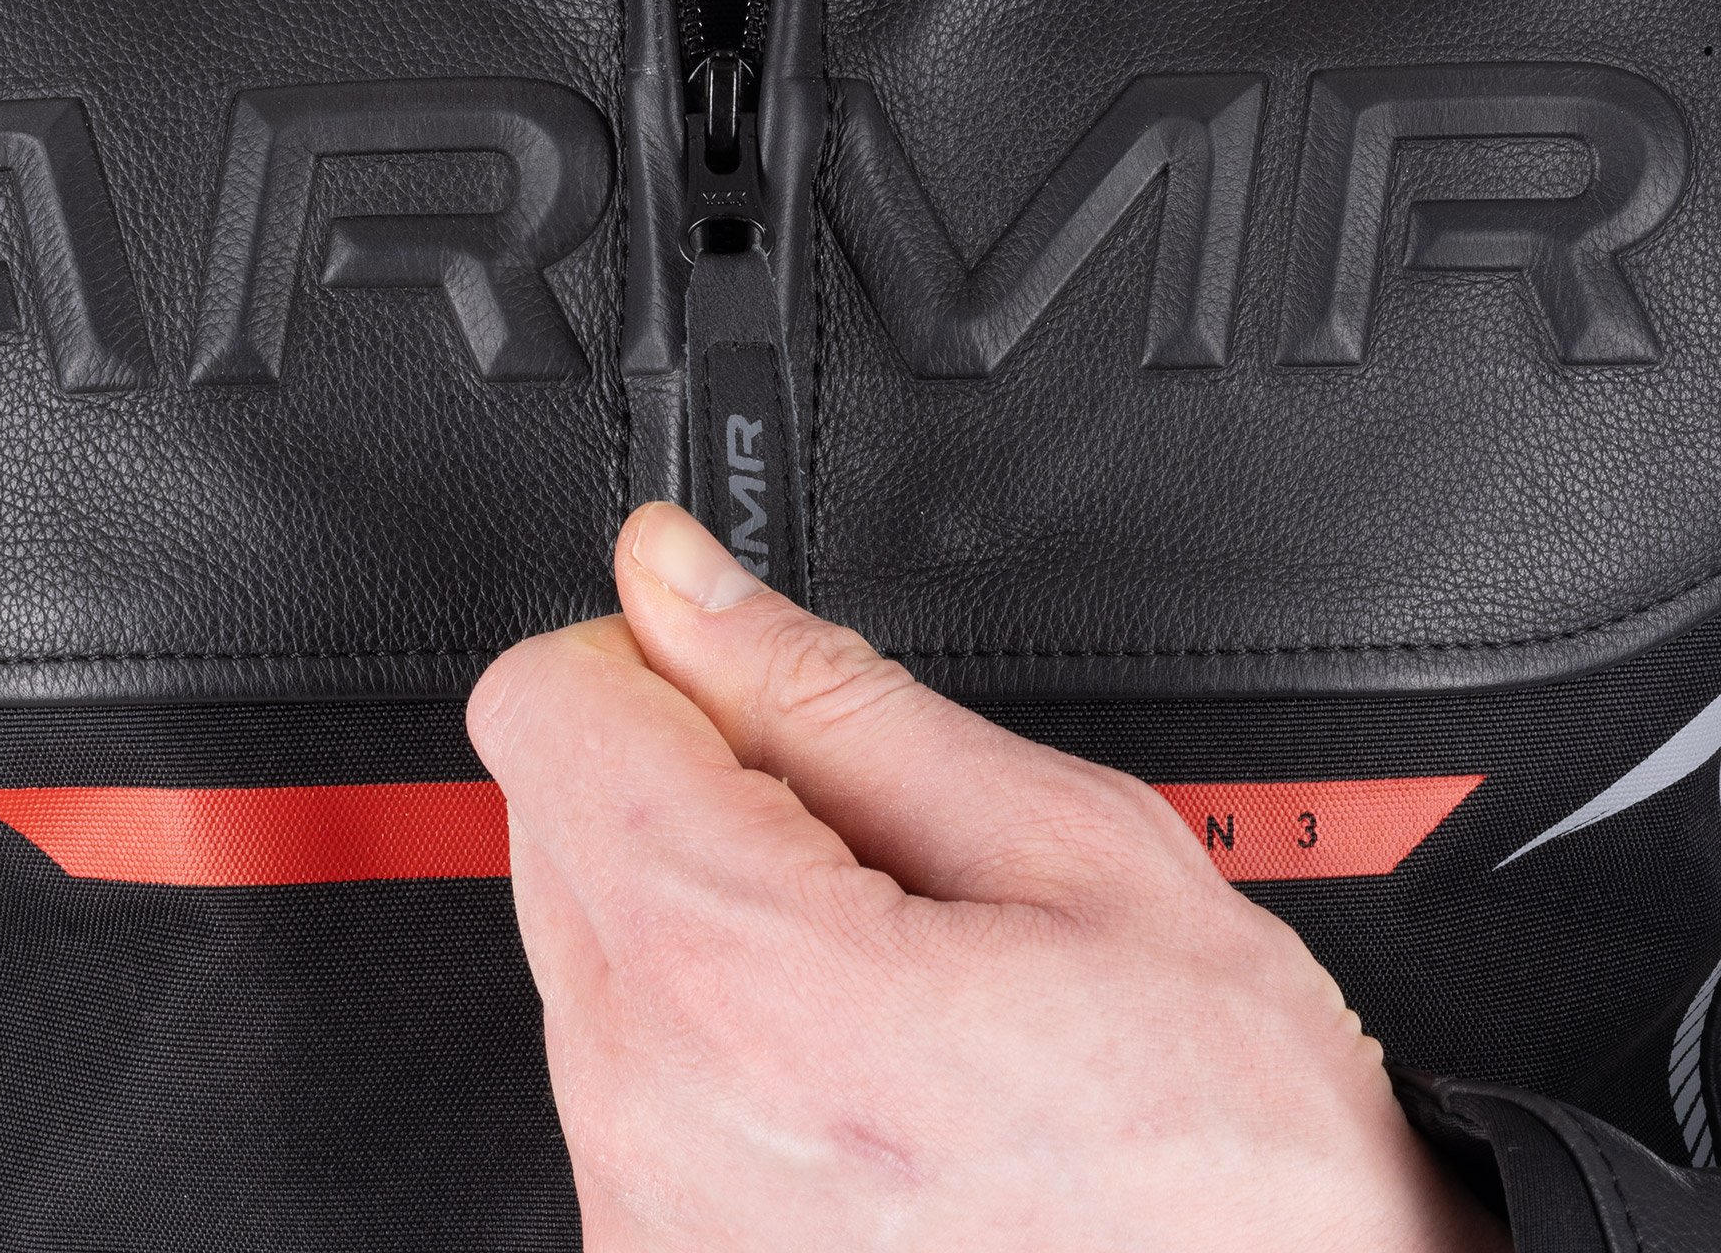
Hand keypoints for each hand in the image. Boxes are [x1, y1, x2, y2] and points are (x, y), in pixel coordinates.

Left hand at [467, 502, 1511, 1252]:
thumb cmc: (1221, 1148)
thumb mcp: (1071, 846)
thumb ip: (831, 693)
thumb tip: (682, 579)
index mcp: (748, 982)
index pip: (548, 704)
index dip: (663, 655)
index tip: (756, 689)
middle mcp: (653, 1115)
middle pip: (552, 810)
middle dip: (691, 777)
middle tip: (872, 849)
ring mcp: (642, 1210)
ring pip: (582, 931)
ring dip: (706, 902)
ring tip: (888, 972)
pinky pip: (617, 1060)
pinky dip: (708, 1021)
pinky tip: (854, 1060)